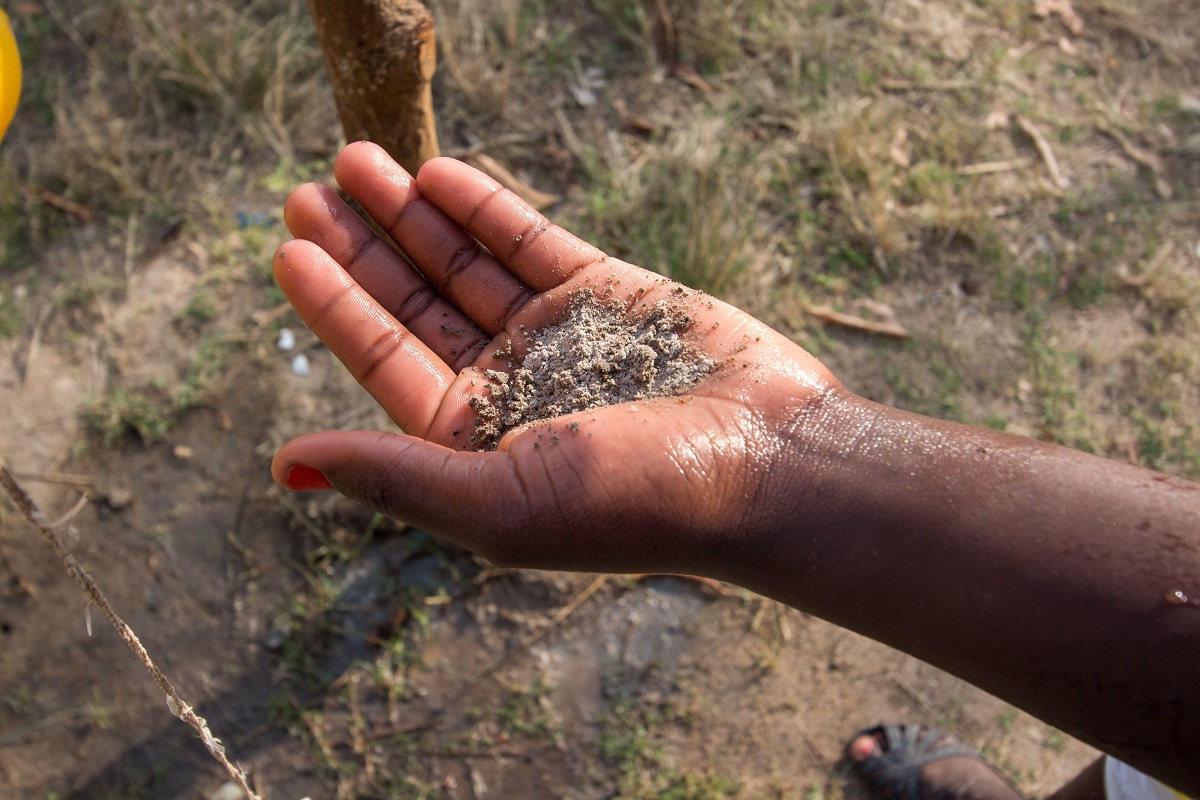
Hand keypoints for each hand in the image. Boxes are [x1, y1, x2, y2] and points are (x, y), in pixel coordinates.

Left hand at [271, 142, 841, 578]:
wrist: (770, 462)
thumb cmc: (638, 502)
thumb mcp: (500, 502)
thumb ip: (396, 476)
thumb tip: (285, 463)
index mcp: (473, 444)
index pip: (384, 361)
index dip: (333, 304)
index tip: (288, 246)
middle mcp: (506, 388)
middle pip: (412, 305)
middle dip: (360, 248)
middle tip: (305, 191)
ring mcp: (555, 336)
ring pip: (463, 265)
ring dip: (410, 214)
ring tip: (357, 159)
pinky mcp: (606, 293)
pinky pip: (530, 241)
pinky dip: (484, 208)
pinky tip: (438, 174)